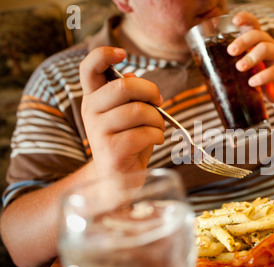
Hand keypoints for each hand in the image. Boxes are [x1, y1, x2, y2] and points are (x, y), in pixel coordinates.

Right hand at [79, 47, 164, 176]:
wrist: (117, 181)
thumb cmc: (127, 143)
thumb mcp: (127, 116)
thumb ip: (129, 96)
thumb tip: (132, 75)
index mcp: (93, 98)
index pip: (89, 68)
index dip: (104, 54)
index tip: (122, 53)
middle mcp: (91, 112)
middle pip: (124, 85)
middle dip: (151, 91)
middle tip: (158, 103)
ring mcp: (98, 132)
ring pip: (139, 111)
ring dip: (158, 119)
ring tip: (157, 128)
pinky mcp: (112, 150)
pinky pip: (144, 133)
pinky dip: (158, 136)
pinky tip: (155, 141)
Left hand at [227, 12, 273, 104]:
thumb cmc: (260, 76)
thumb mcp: (248, 67)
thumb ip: (233, 64)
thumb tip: (205, 67)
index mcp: (258, 42)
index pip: (253, 24)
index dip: (245, 18)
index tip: (234, 20)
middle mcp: (269, 45)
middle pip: (257, 35)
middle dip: (243, 41)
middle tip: (230, 51)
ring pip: (266, 49)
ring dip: (251, 57)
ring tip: (239, 67)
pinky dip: (261, 77)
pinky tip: (252, 82)